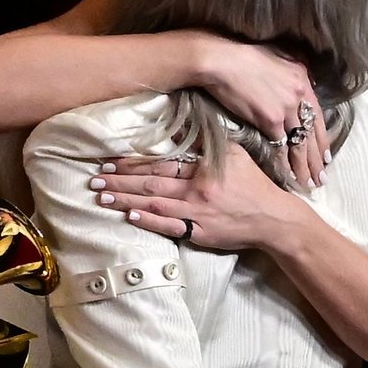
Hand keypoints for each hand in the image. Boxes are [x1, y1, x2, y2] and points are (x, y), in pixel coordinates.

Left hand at [91, 142, 291, 249]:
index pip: (160, 164)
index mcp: (202, 169)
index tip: (110, 163)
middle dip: (119, 183)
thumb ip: (205, 144)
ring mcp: (197, 213)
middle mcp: (196, 190)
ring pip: (154, 205)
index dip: (132, 164)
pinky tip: (130, 217)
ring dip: (125, 201)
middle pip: (150, 184)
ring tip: (102, 198)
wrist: (273, 219)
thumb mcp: (234, 155)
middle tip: (94, 181)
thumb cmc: (254, 185)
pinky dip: (149, 222)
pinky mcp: (200, 233)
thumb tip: (176, 134)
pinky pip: (170, 227)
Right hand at [198, 36, 330, 187]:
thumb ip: (291, 74)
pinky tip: (288, 175)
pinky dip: (284, 163)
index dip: (322, 140)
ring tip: (309, 182)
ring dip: (304, 166)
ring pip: (300, 143)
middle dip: (317, 159)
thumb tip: (300, 88)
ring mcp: (286, 108)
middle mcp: (299, 94)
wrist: (222, 62)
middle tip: (322, 178)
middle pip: (312, 133)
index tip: (326, 157)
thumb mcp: (276, 59)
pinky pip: (281, 147)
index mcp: (302, 80)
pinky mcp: (270, 119)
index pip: (318, 116)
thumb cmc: (241, 59)